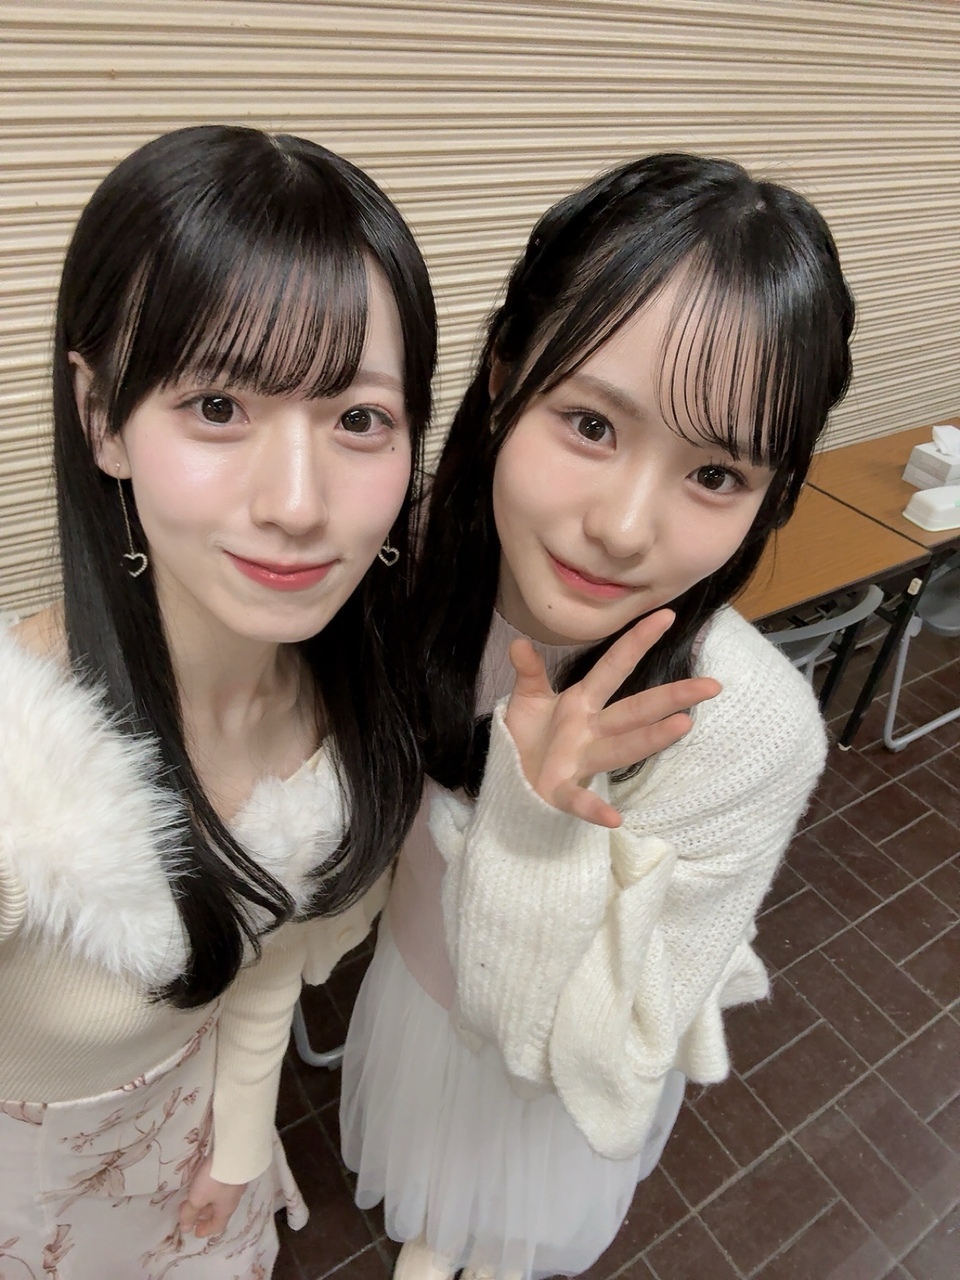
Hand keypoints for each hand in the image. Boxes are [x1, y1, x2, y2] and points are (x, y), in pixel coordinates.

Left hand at [179, 1154, 246, 1238]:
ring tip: (194, 1197)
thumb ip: (189, 1214)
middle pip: (218, 1212)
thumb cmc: (214, 1180)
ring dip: (206, 1201)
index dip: (205, 1230)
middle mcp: (233, 1198)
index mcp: (226, 1209)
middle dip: (204, 1215)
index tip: (194, 1232)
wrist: (233, 1152)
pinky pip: (220, 1186)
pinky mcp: (233, 1170)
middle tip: (190, 1214)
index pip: (218, 1226)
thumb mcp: (197, 1198)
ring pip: (219, 1198)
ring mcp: (234, 1183)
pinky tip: (204, 1181)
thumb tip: (185, 1230)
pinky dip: (210, 1189)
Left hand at [504, 608, 720, 828]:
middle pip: (635, 709)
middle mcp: (590, 729)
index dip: (637, 641)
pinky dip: (595, 808)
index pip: (614, 667)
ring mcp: (580, 760)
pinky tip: (614, 819)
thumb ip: (529, 672)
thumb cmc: (528, 738)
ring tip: (684, 725)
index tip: (666, 615)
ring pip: (621, 747)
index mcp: (581, 702)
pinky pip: (579, 799)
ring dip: (651, 738)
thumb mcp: (527, 699)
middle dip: (671, 696)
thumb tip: (518, 642)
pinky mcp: (560, 791)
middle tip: (711, 685)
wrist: (509, 779)